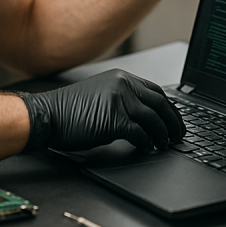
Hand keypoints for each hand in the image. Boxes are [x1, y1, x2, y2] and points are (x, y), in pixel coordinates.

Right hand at [17, 69, 184, 151]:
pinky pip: (140, 133)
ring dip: (162, 134)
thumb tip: (145, 115)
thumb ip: (123, 98)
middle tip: (178, 134)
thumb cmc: (70, 109)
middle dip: (173, 121)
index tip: (174, 119)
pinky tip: (146, 148)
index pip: (155, 91)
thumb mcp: (101, 94)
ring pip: (153, 119)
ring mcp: (120, 101)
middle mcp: (123, 85)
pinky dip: (146, 143)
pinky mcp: (114, 120)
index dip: (168, 107)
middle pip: (160, 104)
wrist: (47, 115)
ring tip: (164, 144)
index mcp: (122, 78)